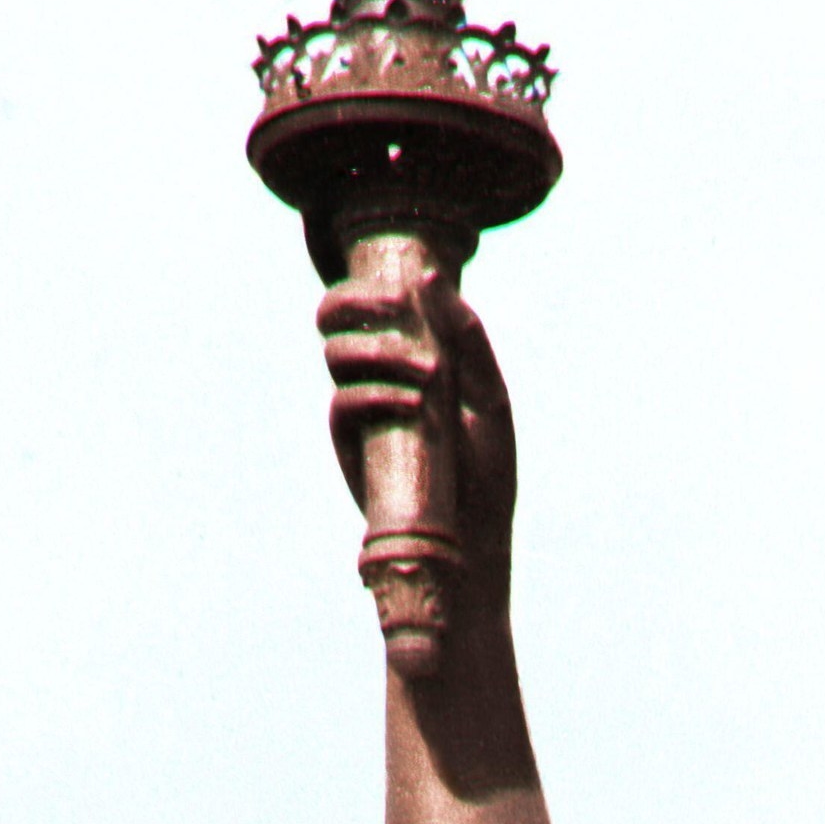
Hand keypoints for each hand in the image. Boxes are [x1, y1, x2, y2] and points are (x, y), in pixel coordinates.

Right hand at [318, 262, 516, 605]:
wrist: (472, 546)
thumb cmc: (486, 476)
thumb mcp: (489, 399)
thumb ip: (468, 339)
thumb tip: (432, 277)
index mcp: (409, 358)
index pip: (369, 303)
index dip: (372, 283)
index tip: (407, 287)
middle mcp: (376, 378)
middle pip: (334, 318)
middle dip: (356, 300)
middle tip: (395, 307)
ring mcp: (360, 411)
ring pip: (337, 354)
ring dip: (381, 351)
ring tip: (427, 377)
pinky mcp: (351, 447)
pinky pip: (342, 403)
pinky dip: (374, 393)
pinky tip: (412, 405)